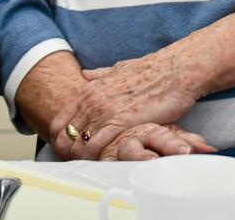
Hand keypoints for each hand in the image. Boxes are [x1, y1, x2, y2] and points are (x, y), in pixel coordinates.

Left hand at [53, 52, 203, 159]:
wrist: (174, 70)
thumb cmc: (151, 71)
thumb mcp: (119, 68)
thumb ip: (99, 75)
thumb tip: (85, 75)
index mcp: (90, 89)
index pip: (60, 120)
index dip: (60, 138)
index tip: (67, 150)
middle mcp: (93, 100)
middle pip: (66, 135)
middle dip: (69, 152)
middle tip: (77, 164)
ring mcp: (105, 110)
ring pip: (80, 143)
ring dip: (82, 158)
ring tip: (90, 166)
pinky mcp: (121, 121)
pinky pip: (97, 145)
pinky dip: (96, 157)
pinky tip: (102, 162)